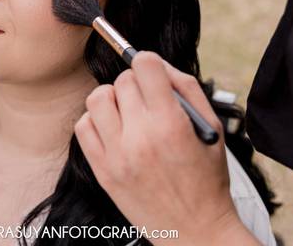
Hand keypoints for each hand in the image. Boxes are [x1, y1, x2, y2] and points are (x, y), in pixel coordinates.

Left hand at [74, 52, 257, 244]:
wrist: (195, 230)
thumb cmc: (206, 179)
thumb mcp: (210, 128)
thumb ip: (185, 87)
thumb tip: (156, 63)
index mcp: (171, 124)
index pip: (144, 65)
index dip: (148, 64)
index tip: (152, 73)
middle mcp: (140, 137)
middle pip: (121, 81)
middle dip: (135, 85)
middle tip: (148, 101)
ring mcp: (117, 155)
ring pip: (97, 98)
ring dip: (112, 99)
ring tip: (128, 113)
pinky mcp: (102, 171)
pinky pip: (83, 126)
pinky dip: (95, 121)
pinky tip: (114, 130)